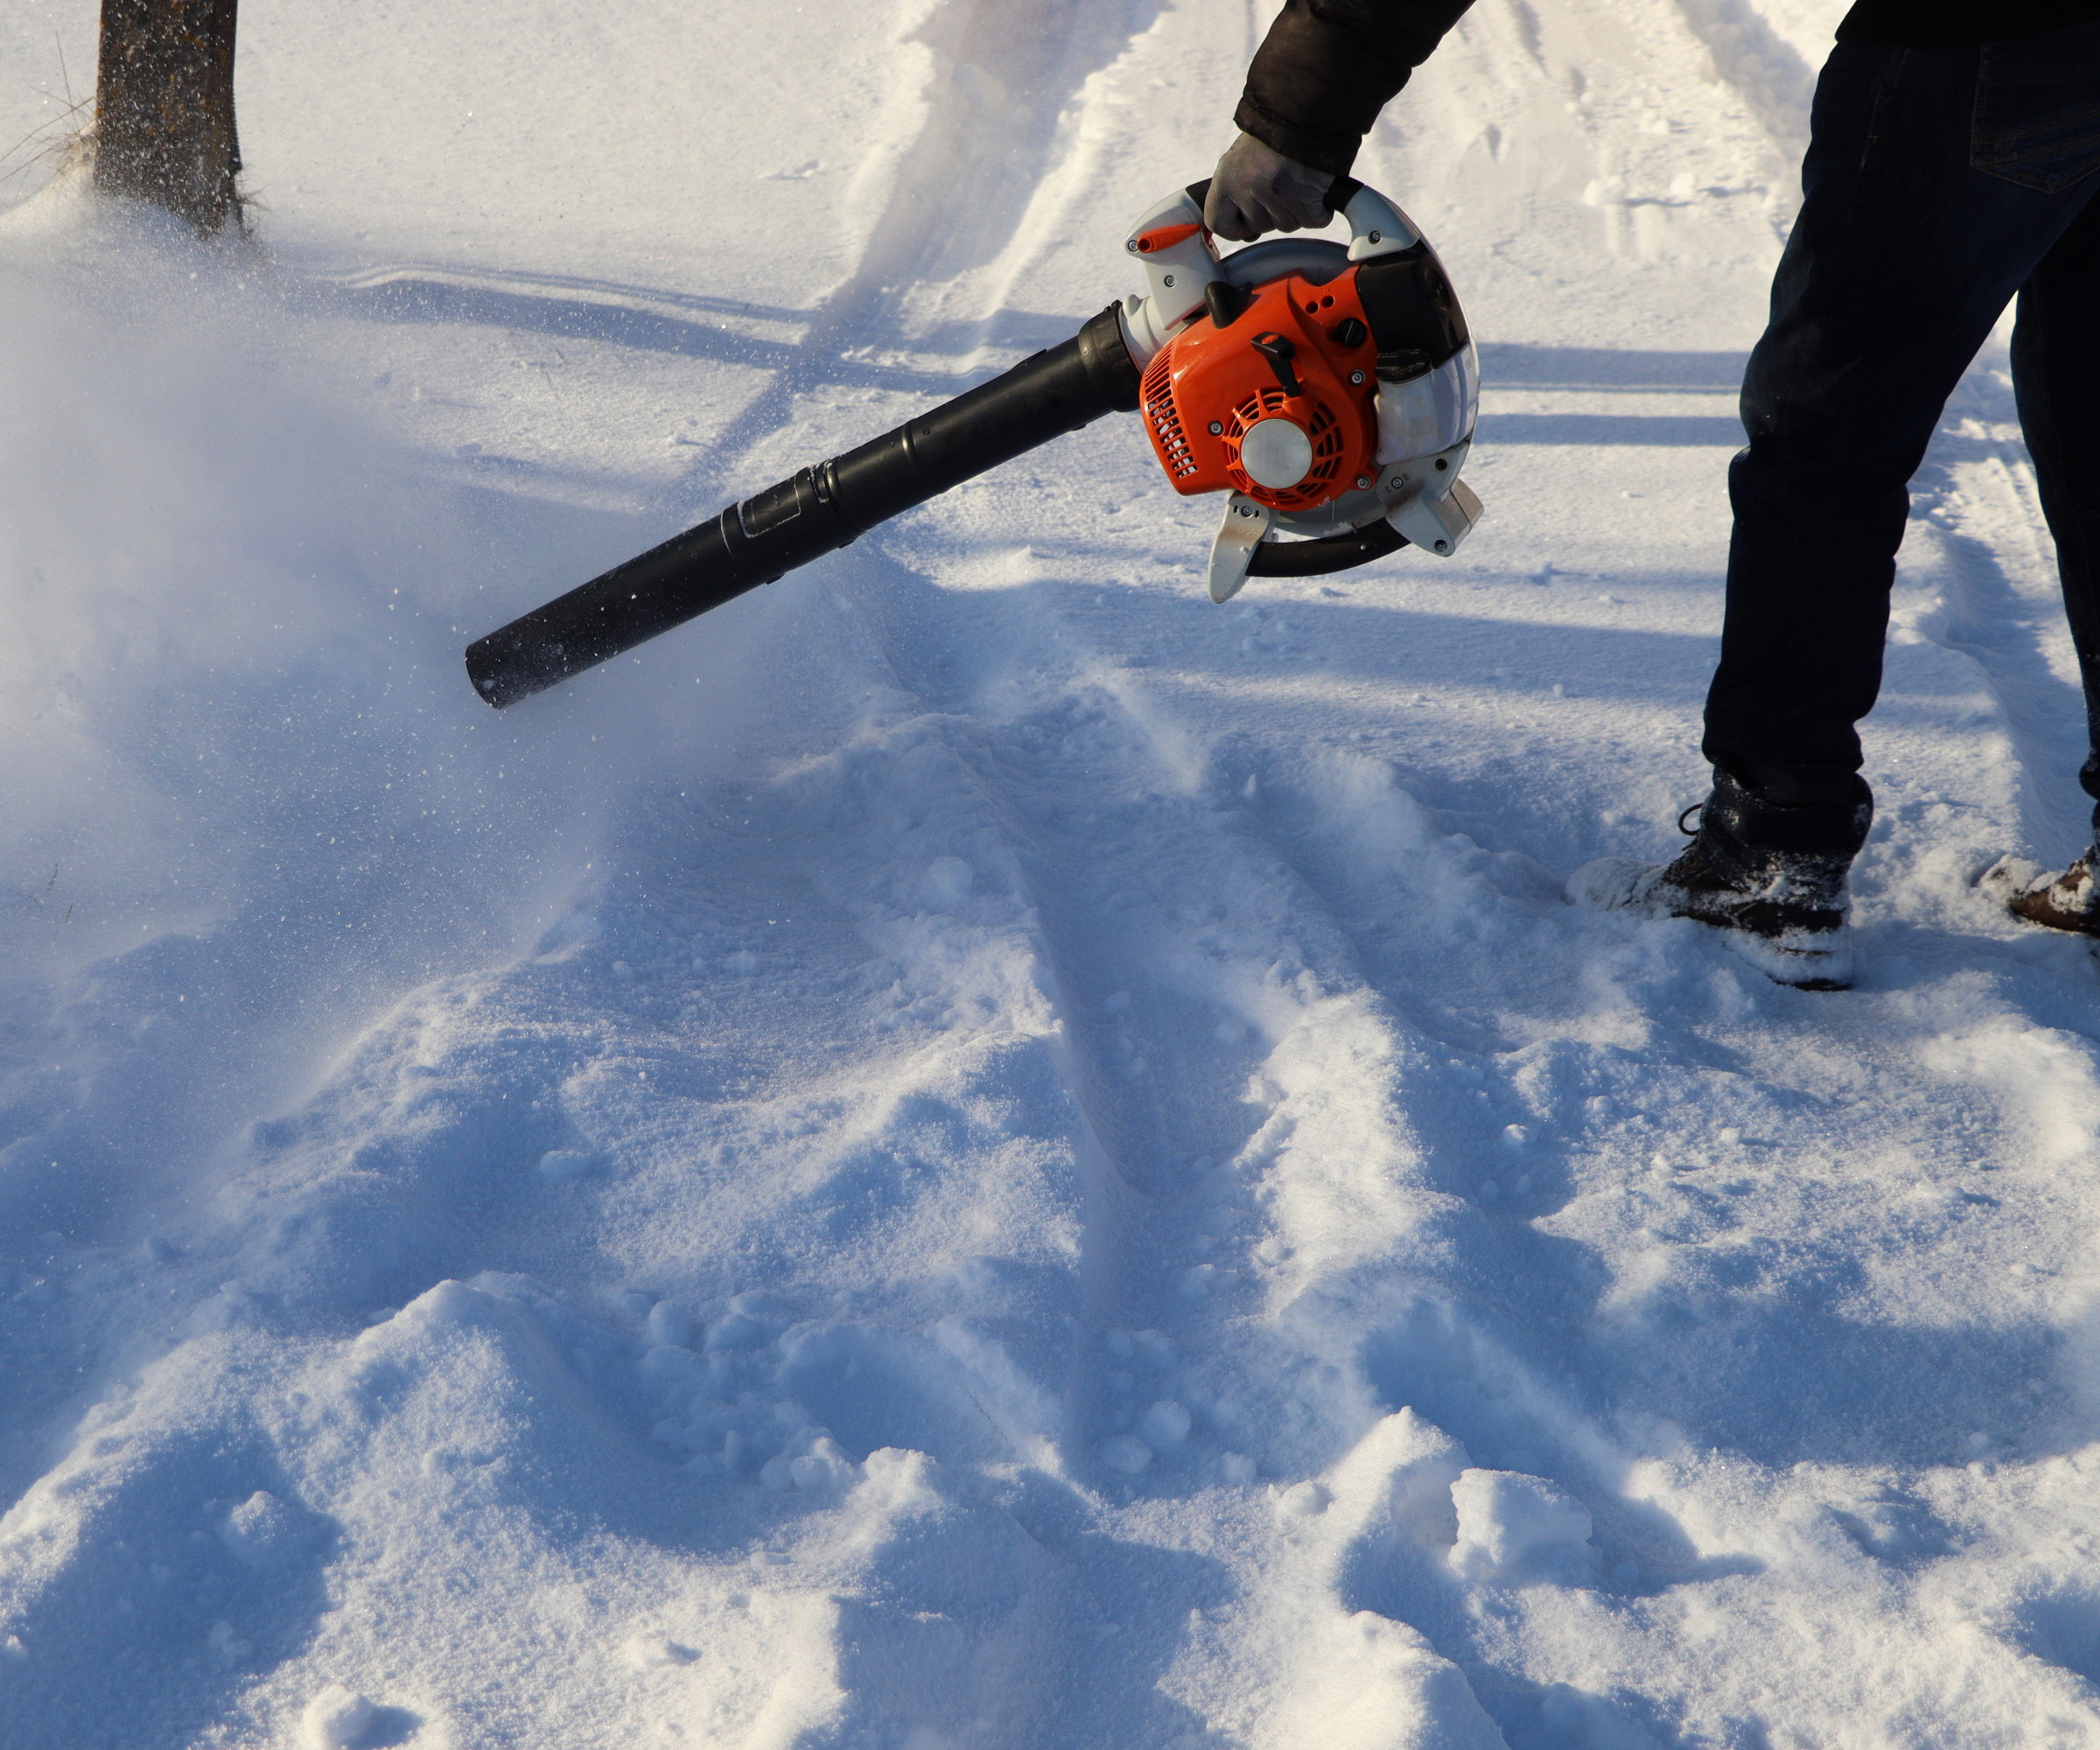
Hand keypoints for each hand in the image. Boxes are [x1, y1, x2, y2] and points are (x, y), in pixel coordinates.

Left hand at [1203, 133, 1334, 241]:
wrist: (1310, 109)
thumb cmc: (1278, 130)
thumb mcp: (1244, 155)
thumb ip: (1239, 188)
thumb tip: (1247, 232)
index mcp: (1227, 176)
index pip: (1217, 222)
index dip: (1233, 228)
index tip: (1245, 225)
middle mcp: (1247, 188)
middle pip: (1258, 226)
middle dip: (1272, 214)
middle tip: (1283, 185)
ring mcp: (1276, 196)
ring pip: (1286, 225)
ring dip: (1296, 210)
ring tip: (1299, 180)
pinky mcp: (1305, 200)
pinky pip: (1313, 221)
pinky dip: (1320, 210)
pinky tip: (1317, 187)